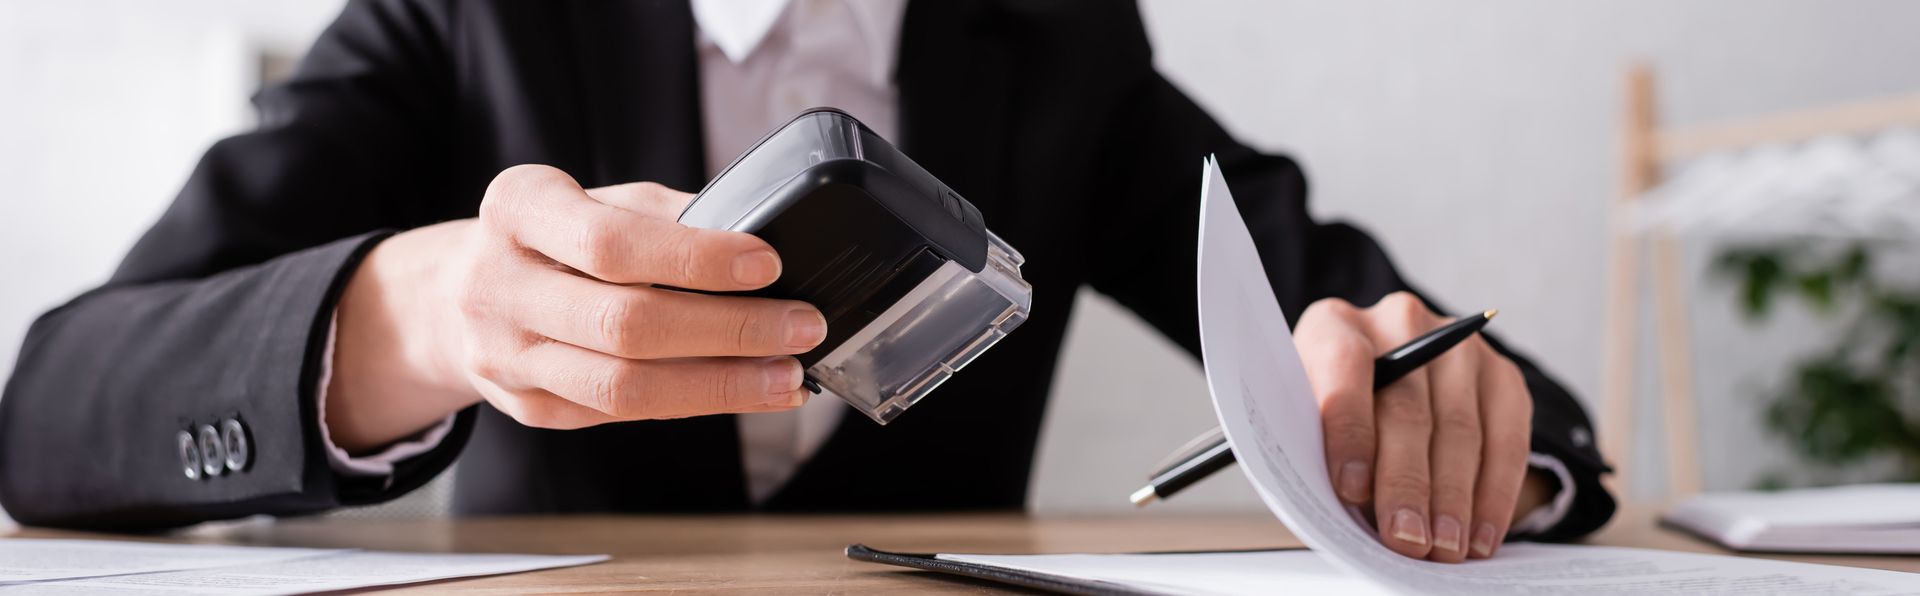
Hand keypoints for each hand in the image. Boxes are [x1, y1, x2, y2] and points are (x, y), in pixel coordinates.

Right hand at [326, 165, 826, 451]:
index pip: (612, 243)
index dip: (696, 259)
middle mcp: (498, 285)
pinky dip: (695, 404)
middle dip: (729, 329)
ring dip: (721, 384)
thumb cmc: (551, 238)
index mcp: (518, 210)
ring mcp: (505, 355)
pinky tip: (747, 392)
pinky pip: (621, 414)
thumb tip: (767, 239)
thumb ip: (668, 216)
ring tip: (788, 374)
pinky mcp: (527, 407)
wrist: (455, 295)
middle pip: (624, 323)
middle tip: (802, 326)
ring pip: (624, 387)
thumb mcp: (596, 199)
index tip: (768, 263)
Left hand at [1294, 292, 1539, 561]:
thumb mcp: (1310, 421)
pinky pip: (1507, 438)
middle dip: (1407, 483)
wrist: (1386, 384)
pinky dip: (1494, 493)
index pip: (1343, 369)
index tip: (1351, 489)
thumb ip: (1322, 449)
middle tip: (1406, 538)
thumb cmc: (1335, 416)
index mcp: (1334, 326)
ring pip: (1460, 428)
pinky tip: (1482, 533)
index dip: (1349, 431)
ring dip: (1453, 498)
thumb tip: (1360, 505)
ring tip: (1445, 548)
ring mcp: (1455, 344)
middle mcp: (1398, 322)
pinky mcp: (1500, 373)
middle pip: (1407, 407)